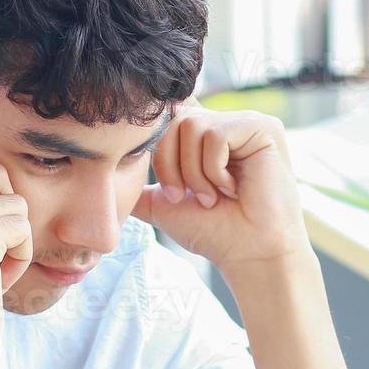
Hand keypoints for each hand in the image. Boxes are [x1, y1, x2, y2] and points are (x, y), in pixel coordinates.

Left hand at [132, 100, 311, 277]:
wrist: (248, 253)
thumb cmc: (214, 232)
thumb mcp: (164, 205)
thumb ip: (138, 187)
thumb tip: (105, 179)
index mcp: (205, 135)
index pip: (167, 115)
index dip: (160, 144)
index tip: (171, 188)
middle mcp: (225, 122)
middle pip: (172, 119)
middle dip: (171, 166)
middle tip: (190, 198)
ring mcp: (245, 121)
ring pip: (191, 125)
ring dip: (194, 173)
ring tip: (214, 197)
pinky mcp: (263, 127)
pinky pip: (215, 134)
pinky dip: (214, 170)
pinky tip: (233, 189)